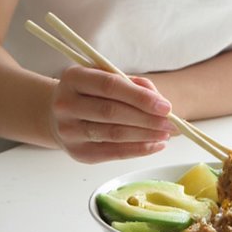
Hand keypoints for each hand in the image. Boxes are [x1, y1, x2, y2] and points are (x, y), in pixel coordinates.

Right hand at [50, 65, 178, 162]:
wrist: (59, 115)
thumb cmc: (91, 94)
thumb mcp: (106, 78)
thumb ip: (133, 85)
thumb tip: (160, 103)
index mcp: (73, 78)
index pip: (109, 86)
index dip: (140, 97)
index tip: (165, 106)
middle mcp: (66, 104)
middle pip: (112, 112)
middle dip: (147, 119)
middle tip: (172, 123)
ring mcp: (69, 131)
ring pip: (114, 134)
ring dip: (145, 136)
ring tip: (166, 134)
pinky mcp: (78, 153)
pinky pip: (113, 153)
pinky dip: (138, 149)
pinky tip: (155, 145)